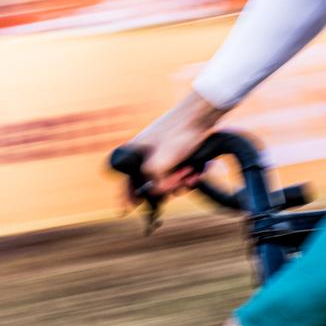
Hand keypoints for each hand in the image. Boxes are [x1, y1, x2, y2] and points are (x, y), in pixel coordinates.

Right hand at [118, 90, 225, 204]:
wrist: (200, 115)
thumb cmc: (177, 133)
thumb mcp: (160, 163)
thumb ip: (154, 182)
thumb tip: (158, 192)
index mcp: (135, 153)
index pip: (125, 179)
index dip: (126, 196)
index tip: (126, 210)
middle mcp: (146, 153)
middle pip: (151, 181)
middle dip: (166, 187)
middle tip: (177, 182)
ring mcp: (161, 152)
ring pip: (167, 178)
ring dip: (179, 180)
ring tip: (189, 172)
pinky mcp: (176, 152)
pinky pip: (178, 170)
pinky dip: (187, 174)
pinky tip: (196, 172)